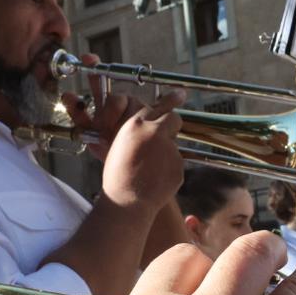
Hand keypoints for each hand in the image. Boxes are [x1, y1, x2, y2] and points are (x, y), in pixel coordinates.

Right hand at [95, 88, 185, 211]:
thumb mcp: (115, 146)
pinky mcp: (178, 165)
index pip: (158, 106)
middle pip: (173, 118)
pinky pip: (175, 164)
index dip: (170, 100)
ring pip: (173, 144)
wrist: (127, 200)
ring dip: (165, 152)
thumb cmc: (115, 175)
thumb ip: (130, 133)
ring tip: (150, 168)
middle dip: (171, 123)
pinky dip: (168, 170)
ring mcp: (169, 149)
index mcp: (136, 124)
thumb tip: (138, 129)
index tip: (180, 94)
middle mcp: (155, 132)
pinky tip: (155, 180)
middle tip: (167, 132)